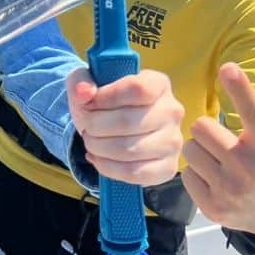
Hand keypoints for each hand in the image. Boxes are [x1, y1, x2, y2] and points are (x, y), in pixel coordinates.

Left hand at [66, 67, 184, 185]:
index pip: (137, 89)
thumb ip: (81, 81)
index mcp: (159, 84)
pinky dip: (107, 167)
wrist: (113, 128)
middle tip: (85, 126)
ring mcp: (173, 142)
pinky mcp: (167, 168)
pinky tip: (97, 158)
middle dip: (94, 126)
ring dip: (98, 147)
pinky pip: (133, 172)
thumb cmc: (104, 102)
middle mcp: (172, 111)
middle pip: (128, 121)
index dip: (106, 97)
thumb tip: (84, 92)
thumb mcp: (88, 84)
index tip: (90, 103)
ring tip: (90, 141)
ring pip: (128, 149)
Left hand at [181, 63, 254, 238]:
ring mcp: (228, 191)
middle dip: (213, 130)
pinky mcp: (211, 207)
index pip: (254, 112)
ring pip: (191, 148)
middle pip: (204, 127)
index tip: (227, 67)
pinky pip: (186, 173)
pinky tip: (216, 176)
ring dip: (202, 149)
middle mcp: (249, 170)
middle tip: (229, 139)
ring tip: (223, 157)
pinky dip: (197, 171)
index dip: (240, 88)